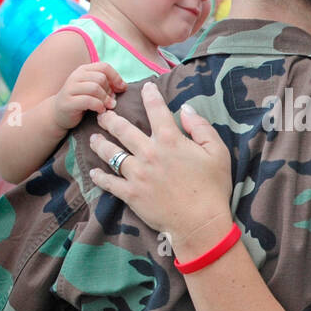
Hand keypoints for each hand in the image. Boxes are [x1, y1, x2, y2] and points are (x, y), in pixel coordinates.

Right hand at [51, 61, 126, 131]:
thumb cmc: (80, 101)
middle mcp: (76, 76)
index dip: (116, 77)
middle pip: (101, 78)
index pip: (104, 67)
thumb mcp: (93, 89)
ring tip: (107, 107)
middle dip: (109, 91)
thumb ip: (107, 84)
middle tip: (111, 101)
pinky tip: (100, 111)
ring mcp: (70, 88)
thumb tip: (124, 86)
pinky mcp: (68, 102)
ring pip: (95, 88)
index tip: (122, 89)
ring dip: (105, 99)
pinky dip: (98, 106)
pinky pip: (88, 101)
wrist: (58, 114)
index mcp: (83, 70)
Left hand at [89, 83, 233, 257]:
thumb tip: (186, 109)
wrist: (201, 223)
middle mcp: (149, 153)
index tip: (145, 87)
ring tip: (93, 138)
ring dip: (100, 144)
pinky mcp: (131, 194)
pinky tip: (93, 172)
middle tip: (103, 113)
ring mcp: (137, 174)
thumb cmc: (213, 188)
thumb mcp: (217, 152)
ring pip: (112, 153)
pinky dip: (100, 177)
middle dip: (110, 118)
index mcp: (170, 140)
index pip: (156, 110)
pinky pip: (109, 182)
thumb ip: (201, 128)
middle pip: (123, 130)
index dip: (150, 96)